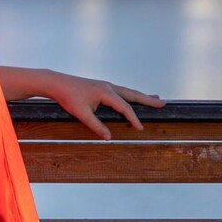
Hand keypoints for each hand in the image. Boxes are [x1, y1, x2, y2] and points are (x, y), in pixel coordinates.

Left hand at [42, 70, 164, 139]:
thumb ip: (96, 126)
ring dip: (142, 96)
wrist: (58, 83)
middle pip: (133, 94)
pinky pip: (122, 92)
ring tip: (155, 98)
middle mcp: (109, 86)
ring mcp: (106, 85)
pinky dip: (131, 95)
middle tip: (163, 103)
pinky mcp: (102, 87)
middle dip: (148, 100)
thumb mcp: (82, 114)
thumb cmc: (69, 97)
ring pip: (128, 92)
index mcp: (106, 92)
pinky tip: (134, 98)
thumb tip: (109, 138)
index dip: (133, 118)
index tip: (140, 128)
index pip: (124, 107)